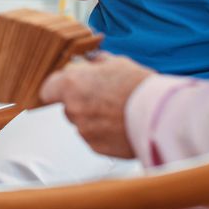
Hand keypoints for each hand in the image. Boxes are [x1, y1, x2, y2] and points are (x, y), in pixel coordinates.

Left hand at [39, 53, 153, 158]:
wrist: (161, 116)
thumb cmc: (139, 87)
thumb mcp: (117, 63)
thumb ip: (96, 63)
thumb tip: (90, 61)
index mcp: (72, 84)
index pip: (47, 87)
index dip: (58, 86)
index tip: (67, 85)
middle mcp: (73, 108)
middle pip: (67, 105)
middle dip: (80, 101)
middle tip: (103, 95)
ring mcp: (84, 130)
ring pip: (81, 122)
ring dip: (93, 117)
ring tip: (117, 110)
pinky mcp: (96, 147)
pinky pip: (93, 137)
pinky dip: (103, 132)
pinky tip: (120, 123)